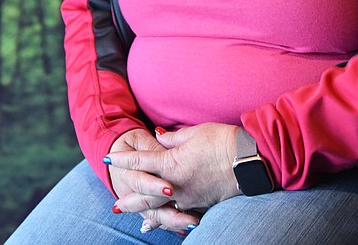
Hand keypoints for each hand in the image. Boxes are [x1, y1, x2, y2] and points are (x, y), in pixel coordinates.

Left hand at [106, 123, 240, 214]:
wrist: (248, 161)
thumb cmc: (222, 141)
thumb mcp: (194, 133)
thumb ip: (173, 138)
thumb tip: (159, 137)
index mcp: (171, 164)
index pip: (140, 162)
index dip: (123, 159)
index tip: (109, 159)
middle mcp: (175, 185)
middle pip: (144, 195)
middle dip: (128, 200)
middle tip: (115, 206)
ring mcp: (188, 198)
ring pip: (161, 210)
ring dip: (147, 214)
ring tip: (138, 222)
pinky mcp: (201, 204)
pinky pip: (180, 213)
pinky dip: (170, 219)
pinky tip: (167, 223)